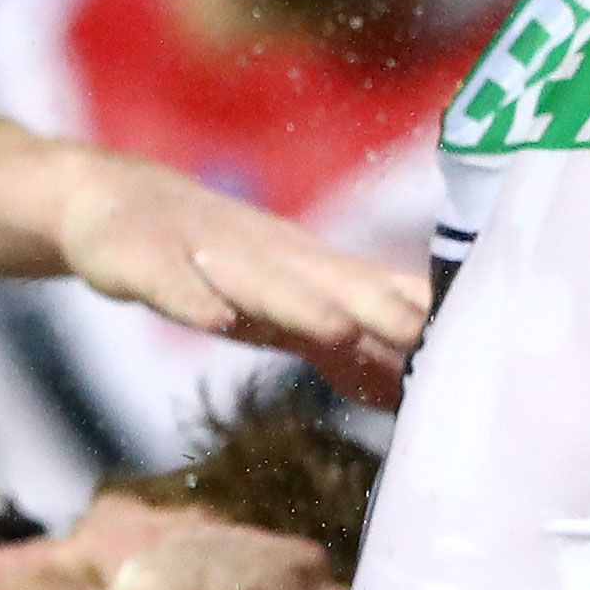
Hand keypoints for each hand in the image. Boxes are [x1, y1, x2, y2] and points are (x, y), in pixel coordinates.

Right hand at [55, 150, 427, 408]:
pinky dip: (192, 300)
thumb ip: (343, 343)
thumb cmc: (216, 260)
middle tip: (425, 334)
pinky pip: (170, 283)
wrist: (114, 200)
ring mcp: (204, 254)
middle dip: (380, 307)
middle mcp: (267, 256)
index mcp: (306, 269)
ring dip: (300, 302)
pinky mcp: (144, 260)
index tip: (475, 338)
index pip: (374, 289)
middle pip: (330, 282)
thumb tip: (408, 389)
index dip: (420, 312)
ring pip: (257, 280)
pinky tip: (214, 318)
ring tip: (341, 327)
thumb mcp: (284, 301)